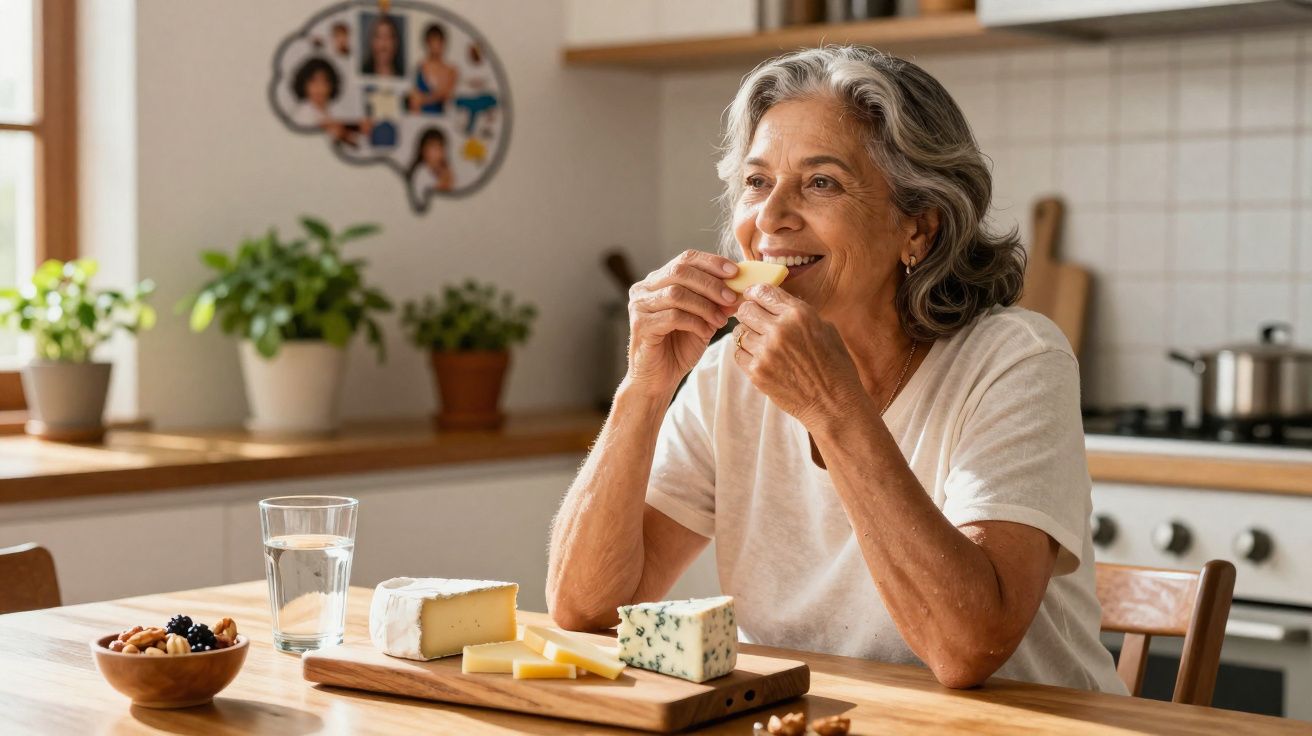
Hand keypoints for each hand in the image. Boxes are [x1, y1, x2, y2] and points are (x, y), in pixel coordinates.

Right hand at [625, 250, 739, 398]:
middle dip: (711, 283)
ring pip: (676, 293)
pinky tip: (705, 332)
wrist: (658, 379)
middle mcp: (644, 288)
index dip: (712, 262)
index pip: (686, 258)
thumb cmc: (678, 348)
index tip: (735, 272)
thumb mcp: (703, 319)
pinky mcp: (640, 325)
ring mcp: (640, 306)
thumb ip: (717, 302)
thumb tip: (741, 288)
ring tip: (721, 321)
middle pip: (680, 271)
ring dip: (705, 305)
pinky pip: (672, 316)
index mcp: (658, 280)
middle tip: (731, 298)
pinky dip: (694, 322)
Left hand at [731, 284, 866, 424]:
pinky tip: (759, 357)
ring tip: (760, 342)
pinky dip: (745, 353)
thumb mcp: (825, 329)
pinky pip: (738, 353)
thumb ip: (799, 313)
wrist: (833, 403)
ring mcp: (765, 352)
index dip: (754, 292)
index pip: (764, 291)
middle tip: (754, 320)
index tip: (751, 295)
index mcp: (799, 314)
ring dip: (747, 335)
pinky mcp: (757, 372)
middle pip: (746, 309)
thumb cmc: (834, 366)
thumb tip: (777, 303)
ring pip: (739, 332)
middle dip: (748, 313)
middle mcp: (780, 329)